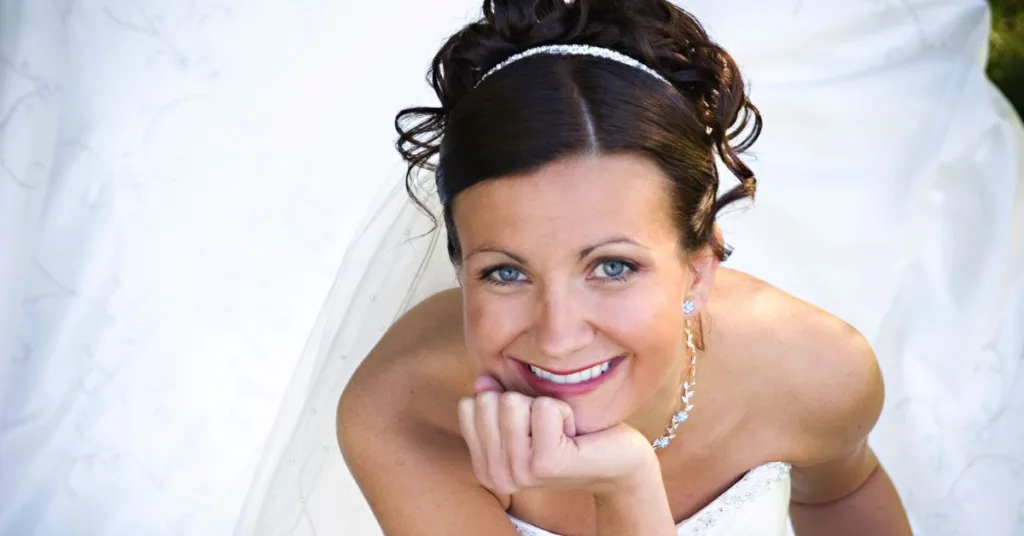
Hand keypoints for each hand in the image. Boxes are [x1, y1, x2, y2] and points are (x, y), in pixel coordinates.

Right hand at [457, 376, 657, 496]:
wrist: (616, 461)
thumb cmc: (569, 433)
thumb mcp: (525, 416)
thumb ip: (496, 399)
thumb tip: (481, 379)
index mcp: (486, 467)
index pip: (469, 405)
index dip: (502, 401)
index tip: (527, 423)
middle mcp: (498, 476)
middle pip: (488, 401)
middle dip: (522, 402)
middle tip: (546, 427)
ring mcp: (521, 472)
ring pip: (513, 401)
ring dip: (544, 406)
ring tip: (559, 430)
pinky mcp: (546, 463)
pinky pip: (544, 407)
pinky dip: (563, 410)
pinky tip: (573, 433)